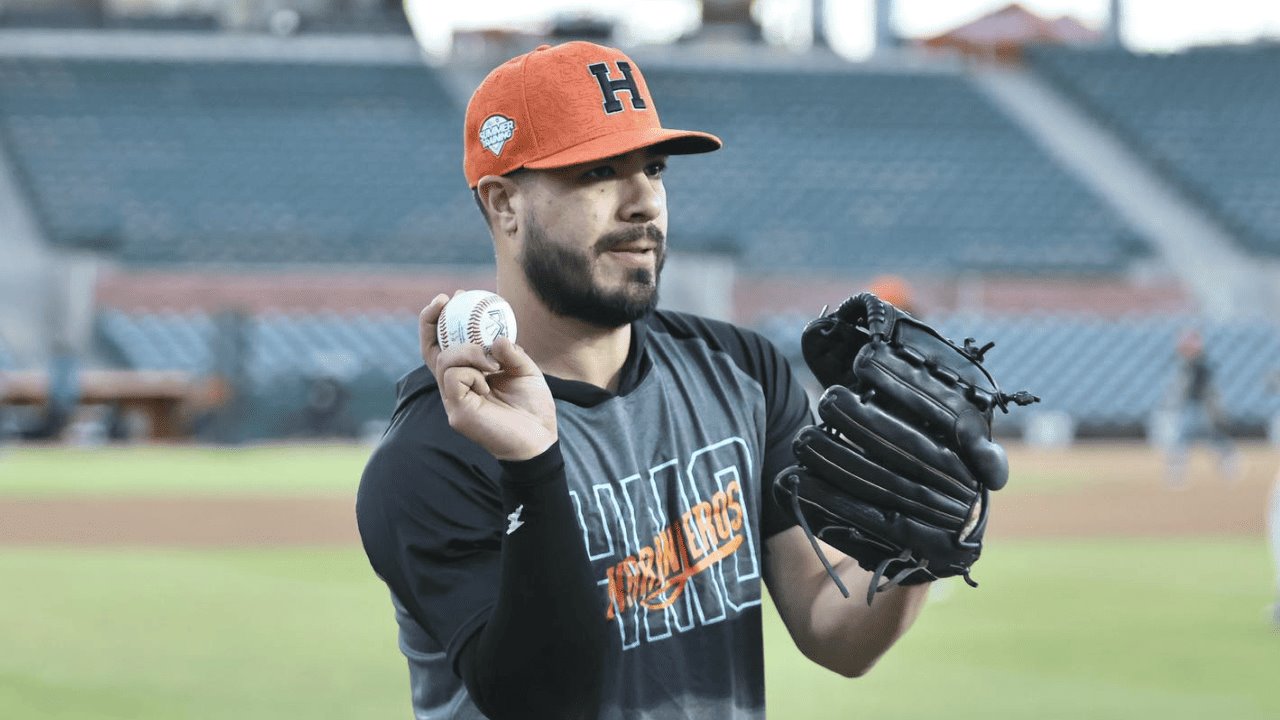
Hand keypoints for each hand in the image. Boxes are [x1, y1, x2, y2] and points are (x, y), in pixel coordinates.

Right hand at [420, 293, 556, 460]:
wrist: (540, 440)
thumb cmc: (532, 408)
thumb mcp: (526, 370)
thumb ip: (511, 351)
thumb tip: (497, 338)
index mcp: (471, 374)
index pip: (446, 345)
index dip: (441, 321)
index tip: (451, 297)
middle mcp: (456, 385)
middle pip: (432, 349)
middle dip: (433, 320)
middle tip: (446, 299)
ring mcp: (454, 399)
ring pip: (444, 360)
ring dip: (468, 351)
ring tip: (492, 362)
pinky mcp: (457, 411)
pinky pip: (453, 378)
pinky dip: (471, 371)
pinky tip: (489, 380)